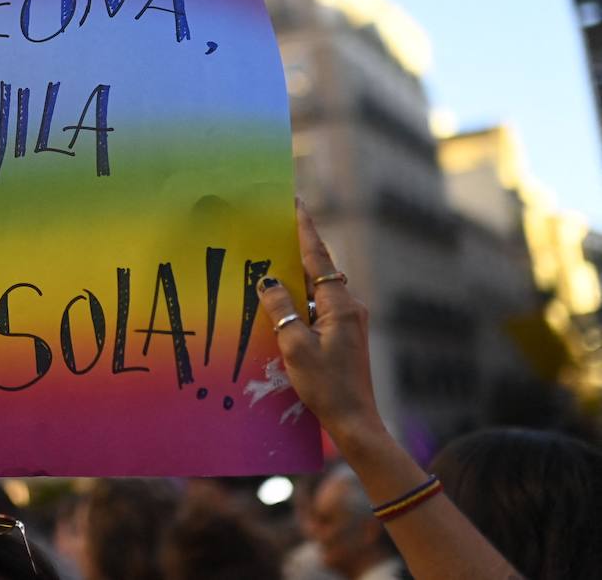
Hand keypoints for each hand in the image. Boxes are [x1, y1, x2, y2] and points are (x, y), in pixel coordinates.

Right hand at [256, 200, 383, 444]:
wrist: (356, 422)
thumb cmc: (327, 386)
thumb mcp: (296, 347)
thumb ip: (281, 310)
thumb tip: (267, 281)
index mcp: (340, 305)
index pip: (318, 257)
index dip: (304, 230)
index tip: (295, 203)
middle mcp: (350, 307)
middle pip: (319, 270)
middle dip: (296, 250)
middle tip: (273, 229)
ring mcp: (350, 322)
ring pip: (317, 290)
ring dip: (295, 279)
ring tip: (269, 267)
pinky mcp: (344, 336)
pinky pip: (318, 308)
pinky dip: (299, 302)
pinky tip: (280, 307)